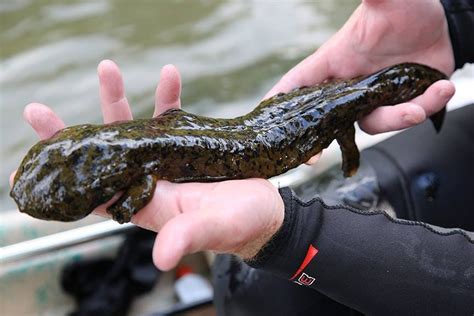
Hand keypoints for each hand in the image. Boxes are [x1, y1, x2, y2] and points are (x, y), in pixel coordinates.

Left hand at [10, 60, 283, 270]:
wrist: (264, 212)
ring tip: (106, 67)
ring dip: (117, 101)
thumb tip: (160, 257)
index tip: (32, 160)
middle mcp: (149, 183)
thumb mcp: (216, 229)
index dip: (64, 178)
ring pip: (131, 132)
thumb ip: (188, 237)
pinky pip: (169, 119)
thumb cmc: (241, 225)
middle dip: (71, 135)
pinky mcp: (186, 148)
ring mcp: (165, 163)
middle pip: (101, 158)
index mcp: (147, 205)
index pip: (94, 192)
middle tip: (37, 110)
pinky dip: (167, 98)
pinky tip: (169, 76)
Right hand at [266, 0, 455, 136]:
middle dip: (320, 140)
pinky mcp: (400, 103)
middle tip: (314, 157)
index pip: (300, 81)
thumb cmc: (406, 11)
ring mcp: (375, 98)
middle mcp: (351, 86)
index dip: (280, 101)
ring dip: (396, 118)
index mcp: (337, 62)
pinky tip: (443, 89)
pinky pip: (406, 117)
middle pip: (329, 118)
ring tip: (418, 105)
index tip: (262, 120)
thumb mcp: (387, 1)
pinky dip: (427, 106)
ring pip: (374, 123)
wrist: (441, 26)